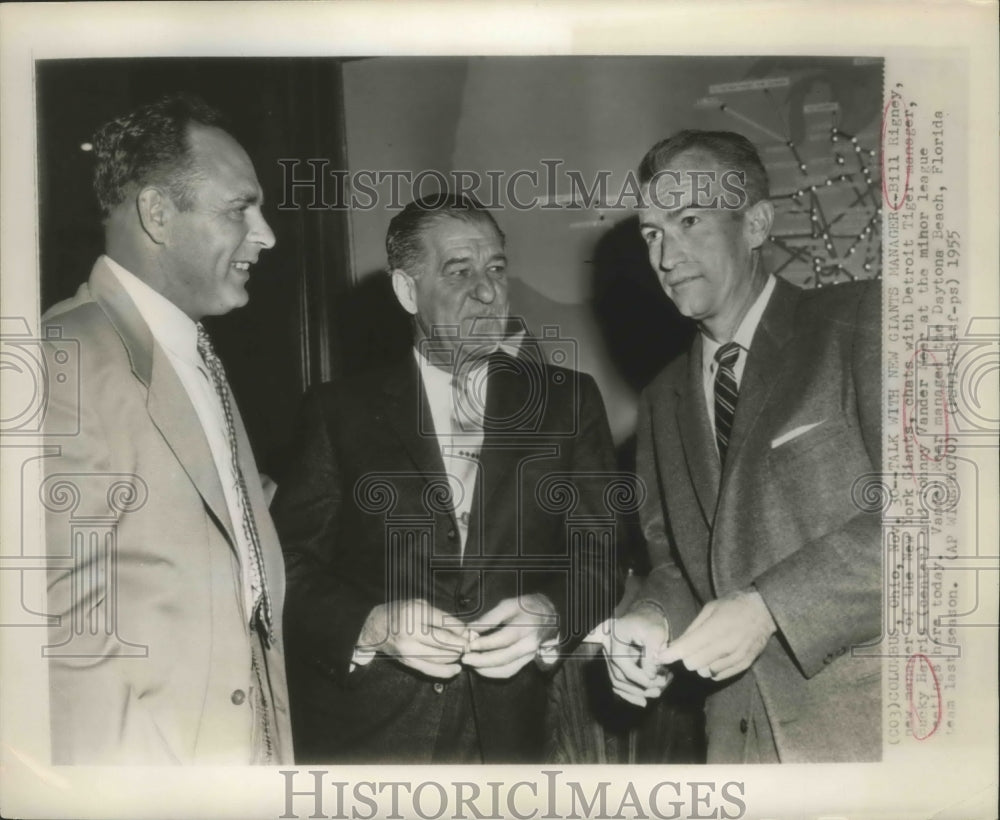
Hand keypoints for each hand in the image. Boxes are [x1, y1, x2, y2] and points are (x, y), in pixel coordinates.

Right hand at [358, 598, 469, 678]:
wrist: (376, 628)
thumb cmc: (401, 612)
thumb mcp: (419, 604)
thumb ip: (440, 616)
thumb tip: (463, 630)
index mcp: (415, 612)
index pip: (445, 622)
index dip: (461, 629)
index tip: (470, 632)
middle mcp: (411, 631)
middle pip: (444, 641)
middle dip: (462, 644)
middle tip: (471, 644)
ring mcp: (409, 649)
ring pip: (440, 656)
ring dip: (456, 656)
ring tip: (464, 653)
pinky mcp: (408, 662)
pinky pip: (431, 670)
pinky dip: (446, 671)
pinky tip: (456, 668)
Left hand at [461, 594, 558, 678]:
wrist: (549, 617)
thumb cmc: (526, 607)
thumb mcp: (509, 604)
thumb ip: (490, 617)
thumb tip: (471, 628)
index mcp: (526, 626)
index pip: (504, 638)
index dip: (485, 643)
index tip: (469, 644)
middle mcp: (529, 644)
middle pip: (504, 658)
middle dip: (482, 661)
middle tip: (465, 659)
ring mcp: (529, 655)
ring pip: (506, 669)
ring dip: (486, 669)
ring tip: (470, 664)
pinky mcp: (527, 662)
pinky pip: (509, 671)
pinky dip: (493, 672)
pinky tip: (481, 667)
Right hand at [603, 604, 670, 706]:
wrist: (644, 617)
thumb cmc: (650, 623)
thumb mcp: (656, 633)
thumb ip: (653, 653)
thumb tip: (650, 675)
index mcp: (614, 636)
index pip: (622, 663)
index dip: (638, 676)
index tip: (655, 680)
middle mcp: (607, 647)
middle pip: (618, 674)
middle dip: (639, 686)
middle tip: (659, 689)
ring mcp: (608, 655)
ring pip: (616, 681)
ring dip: (635, 692)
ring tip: (655, 694)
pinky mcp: (613, 663)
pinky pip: (617, 681)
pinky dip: (628, 693)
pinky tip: (642, 701)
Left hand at [656, 589, 775, 680]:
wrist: (764, 611)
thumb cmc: (733, 606)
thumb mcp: (710, 608)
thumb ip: (693, 628)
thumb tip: (677, 644)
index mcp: (715, 628)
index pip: (687, 648)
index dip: (670, 654)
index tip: (659, 657)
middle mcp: (726, 646)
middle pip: (693, 664)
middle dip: (686, 658)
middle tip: (687, 650)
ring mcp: (736, 657)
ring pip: (706, 672)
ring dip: (700, 665)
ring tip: (704, 652)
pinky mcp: (743, 665)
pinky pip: (719, 676)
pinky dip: (712, 670)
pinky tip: (714, 658)